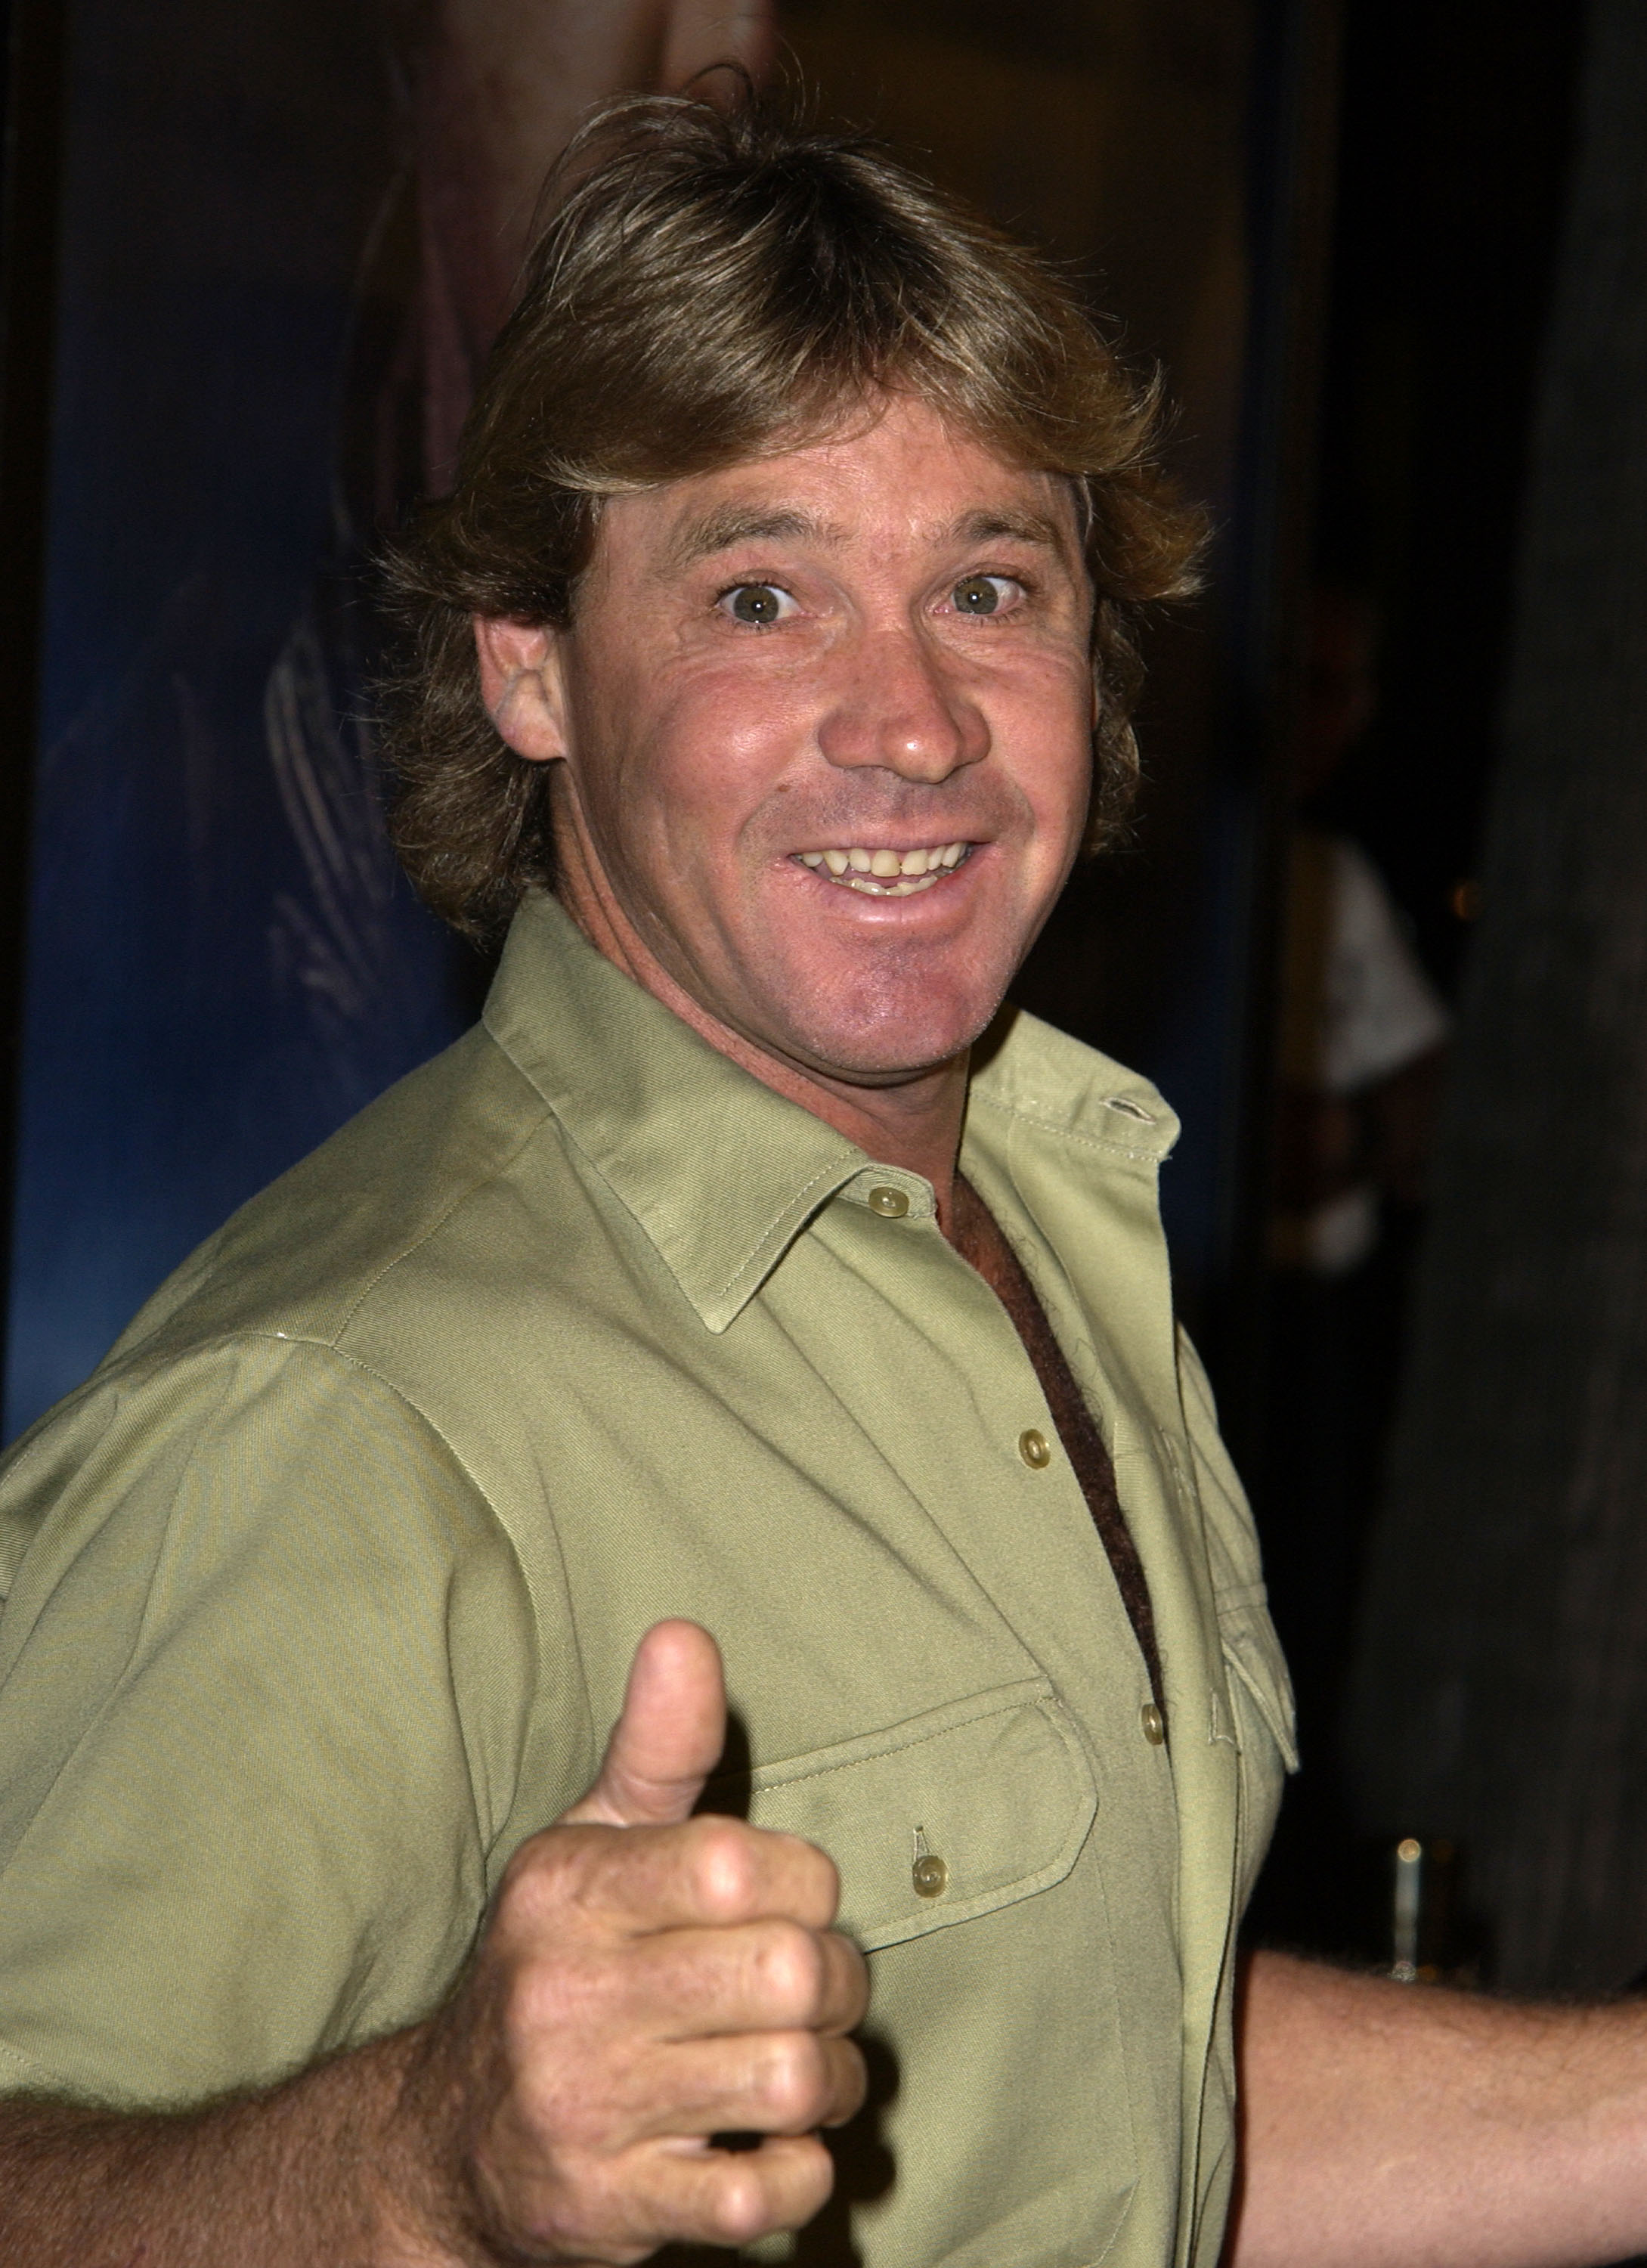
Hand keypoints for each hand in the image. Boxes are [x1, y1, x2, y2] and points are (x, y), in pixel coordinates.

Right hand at [407, 1622, 868, 2265]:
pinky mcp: (610, 2208)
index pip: (745, 1863)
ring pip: (790, 2081)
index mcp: (569, 1889)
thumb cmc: (556, 1964)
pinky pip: (760, 2196)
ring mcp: (587, 2106)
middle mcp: (567, 1992)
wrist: (445, 2142)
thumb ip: (657, 1746)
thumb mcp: (589, 1844)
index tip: (789, 1904)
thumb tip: (685, 1632)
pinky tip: (770, 2145)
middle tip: (815, 1993)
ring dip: (829, 2082)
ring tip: (803, 2070)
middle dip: (835, 1984)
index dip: (806, 1885)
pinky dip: (797, 2174)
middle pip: (789, 1974)